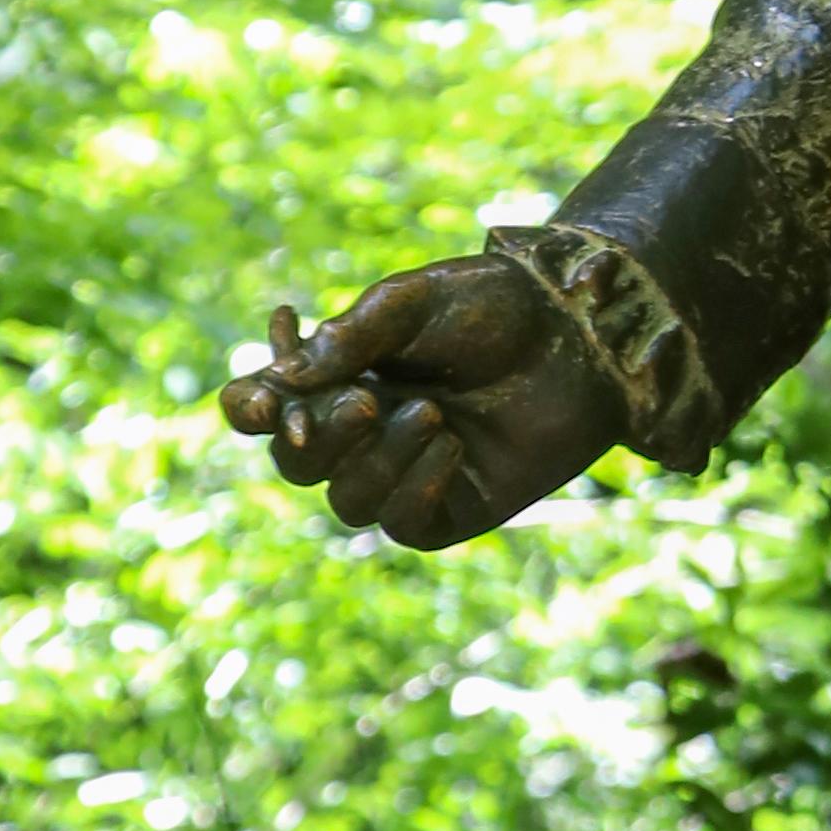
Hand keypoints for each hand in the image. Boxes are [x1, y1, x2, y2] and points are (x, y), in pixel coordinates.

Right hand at [219, 255, 620, 545]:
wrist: (580, 330)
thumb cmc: (494, 306)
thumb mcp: (411, 304)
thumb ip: (347, 339)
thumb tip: (285, 378)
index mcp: (340, 377)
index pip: (266, 410)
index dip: (251, 410)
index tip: (265, 400)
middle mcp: (364, 431)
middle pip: (298, 463)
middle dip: (321, 436)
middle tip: (366, 398)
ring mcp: (407, 473)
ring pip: (348, 501)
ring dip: (376, 460)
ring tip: (431, 415)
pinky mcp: (454, 509)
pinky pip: (405, 525)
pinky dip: (415, 490)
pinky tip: (450, 448)